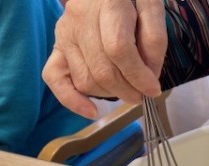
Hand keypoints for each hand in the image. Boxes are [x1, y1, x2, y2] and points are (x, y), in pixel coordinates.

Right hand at [42, 0, 166, 118]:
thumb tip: (149, 76)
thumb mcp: (152, 8)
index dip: (138, 76)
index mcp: (107, 4)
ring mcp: (64, 34)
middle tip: (144, 94)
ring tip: (127, 88)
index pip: (119, 49)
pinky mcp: (57, 46)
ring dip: (110, 93)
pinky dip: (72, 100)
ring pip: (85, 80)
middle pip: (102, 70)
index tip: (154, 90)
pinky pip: (54, 78)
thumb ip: (155, 39)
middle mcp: (80, 19)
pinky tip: (92, 111)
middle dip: (128, 90)